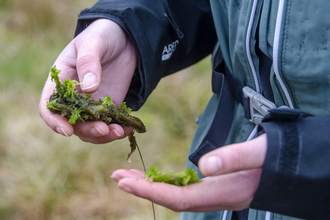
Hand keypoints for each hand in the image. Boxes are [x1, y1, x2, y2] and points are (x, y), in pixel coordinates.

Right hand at [39, 19, 136, 142]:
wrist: (126, 38)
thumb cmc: (102, 35)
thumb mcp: (93, 43)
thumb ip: (88, 62)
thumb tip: (89, 88)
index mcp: (61, 81)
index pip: (49, 107)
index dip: (54, 121)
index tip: (67, 130)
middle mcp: (74, 97)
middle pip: (72, 123)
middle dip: (87, 130)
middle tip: (104, 129)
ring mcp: (92, 103)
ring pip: (91, 129)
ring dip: (104, 135)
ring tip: (119, 130)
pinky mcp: (110, 106)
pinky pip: (110, 124)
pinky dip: (118, 129)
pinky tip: (128, 127)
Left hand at [111, 134, 266, 211]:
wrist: (291, 166)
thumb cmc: (278, 158)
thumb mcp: (260, 154)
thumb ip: (234, 159)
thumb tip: (202, 167)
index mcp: (223, 193)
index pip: (179, 198)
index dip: (151, 191)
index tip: (127, 182)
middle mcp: (216, 198)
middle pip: (173, 199)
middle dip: (144, 190)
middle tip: (117, 178)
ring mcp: (216, 194)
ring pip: (177, 194)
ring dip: (152, 185)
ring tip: (128, 176)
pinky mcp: (216, 186)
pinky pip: (185, 188)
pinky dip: (166, 182)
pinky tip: (156, 176)